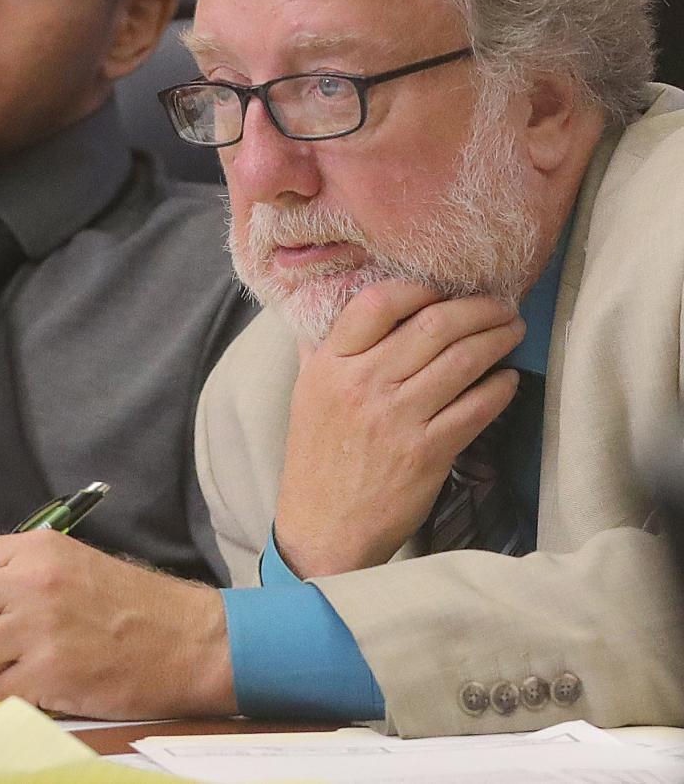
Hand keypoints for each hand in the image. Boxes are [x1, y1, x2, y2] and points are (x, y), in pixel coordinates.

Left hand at [0, 530, 235, 719]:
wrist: (187, 639)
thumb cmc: (128, 607)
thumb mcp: (69, 568)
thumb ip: (10, 577)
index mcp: (37, 547)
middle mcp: (33, 579)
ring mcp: (41, 625)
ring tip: (3, 672)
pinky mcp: (52, 670)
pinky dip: (3, 696)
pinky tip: (35, 686)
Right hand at [275, 280, 523, 577]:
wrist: (324, 529)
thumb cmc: (316, 458)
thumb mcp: (306, 393)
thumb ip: (321, 348)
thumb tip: (332, 304)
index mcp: (331, 364)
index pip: (377, 303)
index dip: (418, 288)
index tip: (442, 289)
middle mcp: (364, 384)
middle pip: (433, 325)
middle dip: (478, 308)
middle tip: (501, 304)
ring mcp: (398, 419)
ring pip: (462, 361)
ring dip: (497, 340)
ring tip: (512, 331)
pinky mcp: (427, 453)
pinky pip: (476, 408)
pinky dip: (500, 389)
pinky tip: (508, 379)